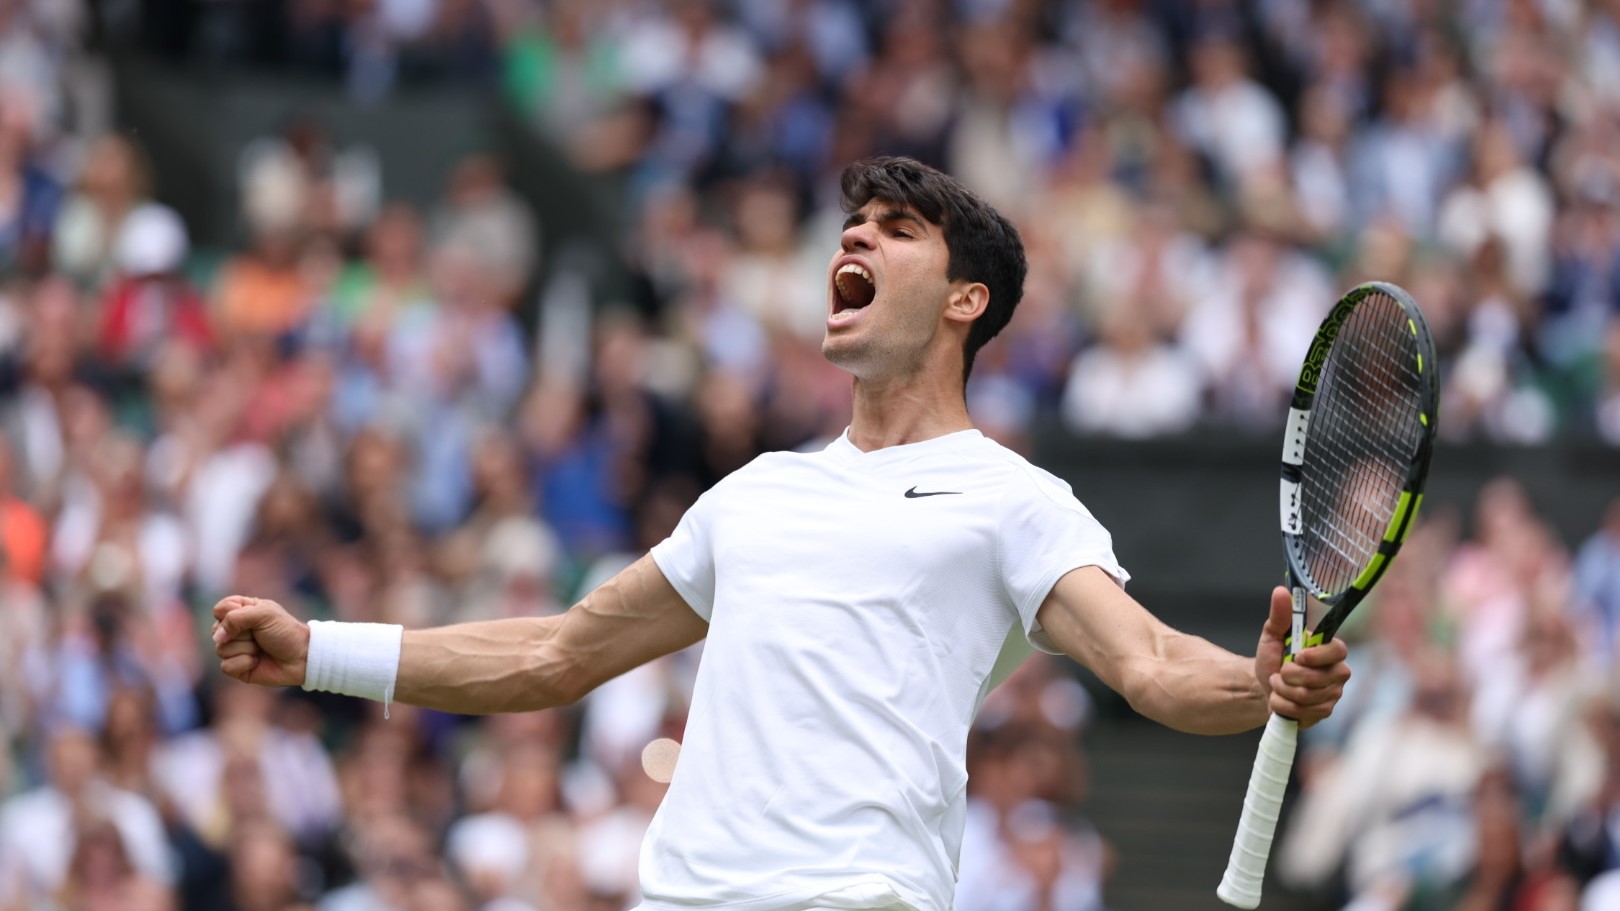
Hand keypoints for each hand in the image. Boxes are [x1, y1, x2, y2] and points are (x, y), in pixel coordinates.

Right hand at [211, 596, 310, 687]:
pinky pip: (226, 666)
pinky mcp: (237, 667)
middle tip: (260, 635)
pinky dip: (244, 663)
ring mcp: (235, 649)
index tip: (250, 617)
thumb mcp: (264, 614)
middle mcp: (236, 630)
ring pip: (221, 649)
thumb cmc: (285, 632)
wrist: (301, 657)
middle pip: (217, 630)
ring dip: (246, 649)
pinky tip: (257, 661)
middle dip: (241, 634)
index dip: (229, 614)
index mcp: (243, 611)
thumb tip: (217, 637)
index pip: (220, 609)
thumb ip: (236, 618)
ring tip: (261, 648)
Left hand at [1254, 586, 1349, 727]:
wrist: (1262, 686)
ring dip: (1282, 690)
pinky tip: (1280, 699)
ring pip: (1307, 696)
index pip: (1338, 651)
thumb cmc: (1273, 657)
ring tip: (1277, 683)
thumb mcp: (1272, 635)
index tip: (1297, 656)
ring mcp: (1333, 694)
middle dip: (1289, 676)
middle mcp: (1337, 672)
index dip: (1318, 656)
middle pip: (1318, 678)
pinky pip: (1302, 712)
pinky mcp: (1323, 712)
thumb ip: (1279, 615)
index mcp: (1330, 650)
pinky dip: (1282, 705)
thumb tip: (1281, 591)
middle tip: (1279, 672)